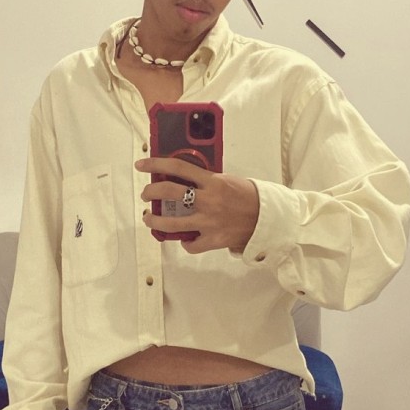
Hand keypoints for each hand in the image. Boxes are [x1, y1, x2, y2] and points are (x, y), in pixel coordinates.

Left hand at [136, 156, 259, 253]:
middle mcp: (208, 200)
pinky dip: (186, 242)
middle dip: (150, 192)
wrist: (268, 218)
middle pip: (169, 193)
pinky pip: (191, 244)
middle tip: (146, 194)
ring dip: (155, 221)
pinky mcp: (213, 240)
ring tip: (149, 218)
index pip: (177, 167)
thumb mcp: (227, 180)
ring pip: (171, 223)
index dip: (155, 164)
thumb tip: (183, 179)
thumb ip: (206, 180)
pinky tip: (185, 239)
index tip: (141, 165)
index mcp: (212, 181)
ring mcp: (209, 222)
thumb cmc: (249, 196)